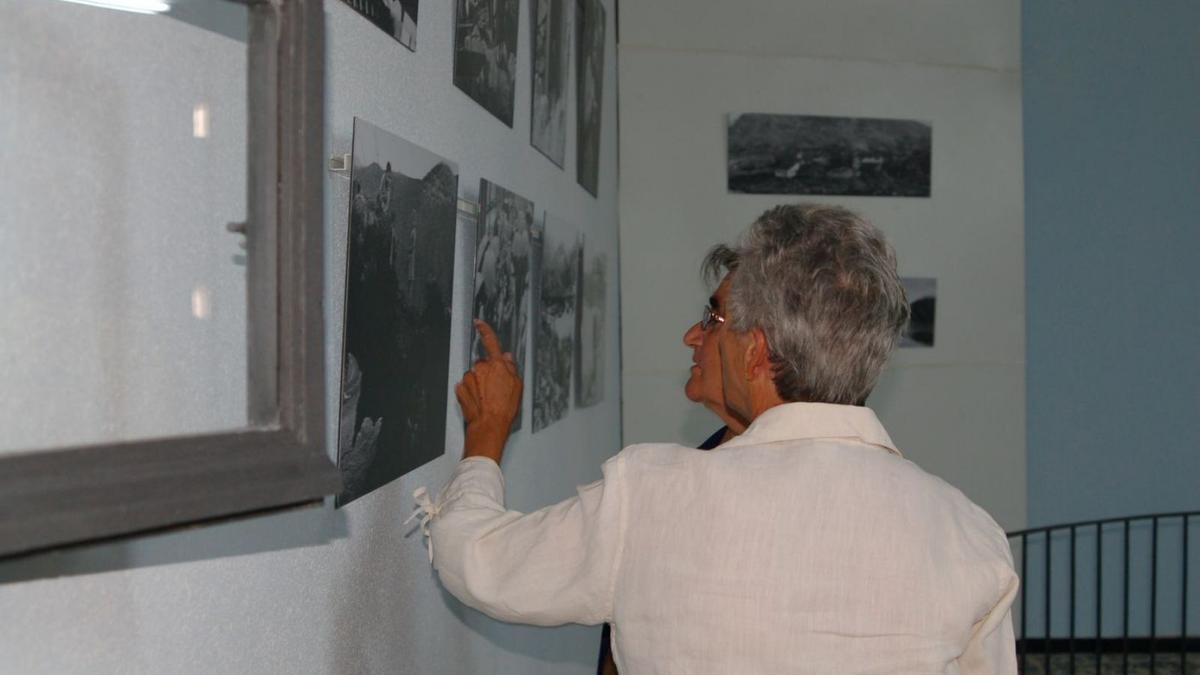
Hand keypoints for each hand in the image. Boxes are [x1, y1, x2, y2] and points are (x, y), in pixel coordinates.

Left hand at [455, 320, 521, 461]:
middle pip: (483, 364)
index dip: (485, 330)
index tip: (479, 323)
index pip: (490, 342)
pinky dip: (471, 392)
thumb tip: (506, 357)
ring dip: (479, 384)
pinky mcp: (460, 389)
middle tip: (495, 389)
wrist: (489, 425)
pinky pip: (465, 387)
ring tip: (487, 399)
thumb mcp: (517, 386)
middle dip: (487, 372)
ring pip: (474, 376)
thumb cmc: (505, 408)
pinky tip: (479, 402)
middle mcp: (480, 368)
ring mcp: (468, 379)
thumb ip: (510, 368)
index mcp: (495, 365)